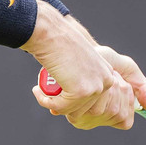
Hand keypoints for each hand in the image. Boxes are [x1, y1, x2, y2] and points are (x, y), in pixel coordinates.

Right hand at [23, 5, 145, 129]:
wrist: (50, 33)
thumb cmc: (59, 44)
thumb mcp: (78, 63)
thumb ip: (82, 79)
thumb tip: (76, 106)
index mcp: (108, 75)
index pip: (97, 104)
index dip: (76, 106)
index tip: (58, 100)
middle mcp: (106, 82)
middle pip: (86, 110)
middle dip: (65, 108)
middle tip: (47, 97)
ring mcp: (95, 87)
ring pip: (73, 111)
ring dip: (54, 105)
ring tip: (41, 91)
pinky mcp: (81, 92)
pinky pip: (61, 108)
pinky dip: (46, 102)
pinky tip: (37, 91)